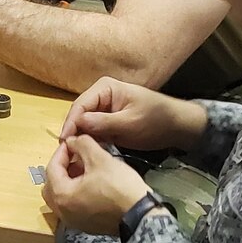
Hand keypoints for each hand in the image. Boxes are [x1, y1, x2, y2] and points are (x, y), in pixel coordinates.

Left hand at [42, 133, 149, 235]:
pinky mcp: (87, 225)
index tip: (72, 142)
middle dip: (62, 168)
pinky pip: (73, 206)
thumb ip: (82, 144)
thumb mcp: (99, 158)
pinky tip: (92, 183)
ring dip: (69, 180)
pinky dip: (76, 193)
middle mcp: (63, 212)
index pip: (52, 168)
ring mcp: (74, 221)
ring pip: (62, 196)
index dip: (62, 152)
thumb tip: (73, 141)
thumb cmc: (119, 187)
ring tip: (86, 168)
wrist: (141, 215)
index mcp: (62, 196)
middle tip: (76, 157)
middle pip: (52, 185)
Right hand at [59, 77, 205, 150]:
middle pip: (79, 114)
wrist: (177, 126)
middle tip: (67, 152)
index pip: (80, 105)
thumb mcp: (130, 123)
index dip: (71, 123)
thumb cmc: (156, 120)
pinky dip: (91, 141)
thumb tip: (79, 124)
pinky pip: (94, 131)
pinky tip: (87, 153)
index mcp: (105, 88)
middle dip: (73, 131)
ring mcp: (104, 109)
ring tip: (74, 155)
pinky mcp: (108, 121)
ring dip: (81, 137)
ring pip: (84, 124)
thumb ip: (104, 123)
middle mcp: (101, 95)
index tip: (64, 141)